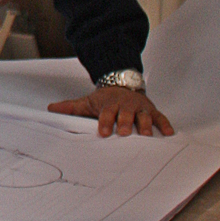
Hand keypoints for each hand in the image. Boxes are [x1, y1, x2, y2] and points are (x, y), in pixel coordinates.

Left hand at [47, 86, 174, 136]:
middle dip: (124, 123)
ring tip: (146, 136)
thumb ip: (70, 107)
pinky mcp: (152, 110)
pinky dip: (165, 124)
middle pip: (125, 115)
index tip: (103, 132)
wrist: (122, 84)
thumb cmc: (105, 99)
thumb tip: (50, 109)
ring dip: (145, 125)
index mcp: (109, 104)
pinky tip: (169, 134)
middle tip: (124, 133)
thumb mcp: (87, 102)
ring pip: (144, 116)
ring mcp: (140, 108)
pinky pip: (160, 117)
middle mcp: (125, 105)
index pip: (106, 114)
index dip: (104, 122)